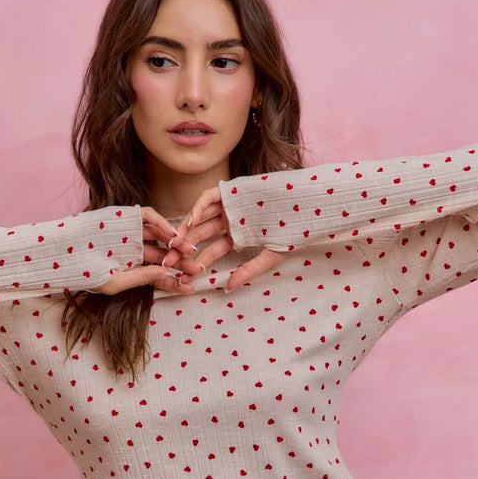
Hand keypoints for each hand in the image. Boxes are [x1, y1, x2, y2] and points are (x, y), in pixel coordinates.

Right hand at [96, 206, 195, 294]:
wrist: (65, 253)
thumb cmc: (87, 272)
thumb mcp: (116, 281)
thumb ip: (141, 277)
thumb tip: (166, 272)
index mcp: (133, 267)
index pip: (159, 274)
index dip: (174, 281)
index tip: (189, 288)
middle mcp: (136, 249)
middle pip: (165, 255)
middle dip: (181, 263)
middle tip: (197, 269)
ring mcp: (132, 232)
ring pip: (160, 235)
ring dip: (176, 243)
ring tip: (190, 251)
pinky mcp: (127, 217)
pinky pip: (149, 216)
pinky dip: (162, 223)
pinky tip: (173, 235)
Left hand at [169, 187, 284, 290]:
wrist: (308, 208)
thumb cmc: (293, 233)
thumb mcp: (269, 256)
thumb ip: (247, 271)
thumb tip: (226, 288)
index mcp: (237, 237)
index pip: (212, 252)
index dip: (197, 263)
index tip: (183, 276)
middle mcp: (230, 221)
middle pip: (201, 235)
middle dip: (184, 248)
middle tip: (169, 261)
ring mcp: (229, 205)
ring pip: (201, 217)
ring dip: (187, 228)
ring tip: (174, 243)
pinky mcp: (232, 190)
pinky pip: (209, 198)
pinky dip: (198, 208)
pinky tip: (190, 222)